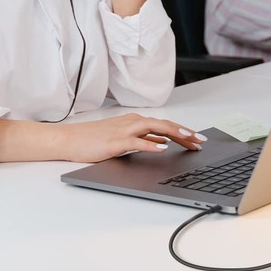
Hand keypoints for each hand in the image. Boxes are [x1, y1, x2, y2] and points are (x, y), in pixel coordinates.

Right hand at [61, 113, 206, 163]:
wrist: (70, 139)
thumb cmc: (94, 139)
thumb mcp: (124, 138)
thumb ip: (144, 138)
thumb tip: (163, 142)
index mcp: (136, 121)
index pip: (165, 125)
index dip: (183, 131)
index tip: (197, 139)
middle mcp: (133, 122)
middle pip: (164, 125)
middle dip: (185, 132)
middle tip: (200, 141)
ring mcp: (124, 131)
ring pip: (154, 128)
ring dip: (173, 133)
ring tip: (188, 139)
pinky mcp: (115, 142)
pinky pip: (136, 141)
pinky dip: (150, 144)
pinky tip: (162, 149)